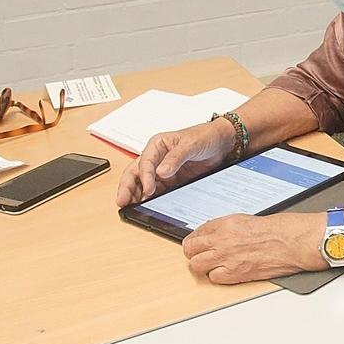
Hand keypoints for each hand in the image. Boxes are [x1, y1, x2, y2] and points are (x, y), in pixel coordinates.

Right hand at [118, 119, 232, 206]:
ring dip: (135, 194)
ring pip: (142, 183)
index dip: (144, 177)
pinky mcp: (170, 180)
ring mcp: (162, 170)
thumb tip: (161, 171)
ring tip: (128, 207)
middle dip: (127, 187)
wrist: (221, 142)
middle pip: (135, 173)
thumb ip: (176, 157)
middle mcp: (156, 158)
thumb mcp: (191, 145)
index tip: (148, 190)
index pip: (145, 162)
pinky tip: (145, 206)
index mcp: (157, 145)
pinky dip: (149, 198)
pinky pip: (156, 190)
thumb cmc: (204, 136)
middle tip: (122, 201)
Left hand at [182, 212, 323, 284]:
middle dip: (194, 253)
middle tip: (200, 255)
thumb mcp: (247, 220)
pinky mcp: (235, 273)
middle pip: (190, 250)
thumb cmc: (278, 230)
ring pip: (197, 265)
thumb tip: (215, 234)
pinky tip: (225, 272)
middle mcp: (222, 240)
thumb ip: (227, 227)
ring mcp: (226, 258)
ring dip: (203, 266)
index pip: (197, 232)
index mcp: (225, 224)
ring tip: (212, 265)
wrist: (292, 242)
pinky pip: (213, 278)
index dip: (195, 240)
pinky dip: (217, 277)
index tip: (197, 244)